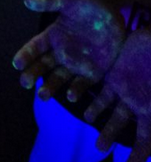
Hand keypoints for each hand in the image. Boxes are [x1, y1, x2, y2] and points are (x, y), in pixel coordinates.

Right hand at [13, 0, 124, 102]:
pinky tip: (70, 96)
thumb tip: (26, 1)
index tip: (16, 64)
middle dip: (33, 74)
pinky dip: (75, 90)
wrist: (114, 17)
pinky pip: (81, 84)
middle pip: (43, 65)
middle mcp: (61, 52)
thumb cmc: (88, 7)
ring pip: (59, 78)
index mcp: (53, 36)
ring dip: (50, 87)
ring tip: (43, 96)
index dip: (25, 55)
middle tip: (24, 83)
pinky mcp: (92, 73)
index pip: (35, 47)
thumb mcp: (68, 1)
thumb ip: (48, 3)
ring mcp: (76, 64)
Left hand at [84, 28, 150, 161]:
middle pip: (123, 125)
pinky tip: (84, 107)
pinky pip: (102, 91)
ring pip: (110, 110)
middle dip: (111, 136)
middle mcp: (138, 103)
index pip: (147, 139)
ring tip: (89, 122)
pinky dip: (94, 101)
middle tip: (99, 148)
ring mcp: (125, 90)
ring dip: (99, 119)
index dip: (139, 154)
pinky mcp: (114, 75)